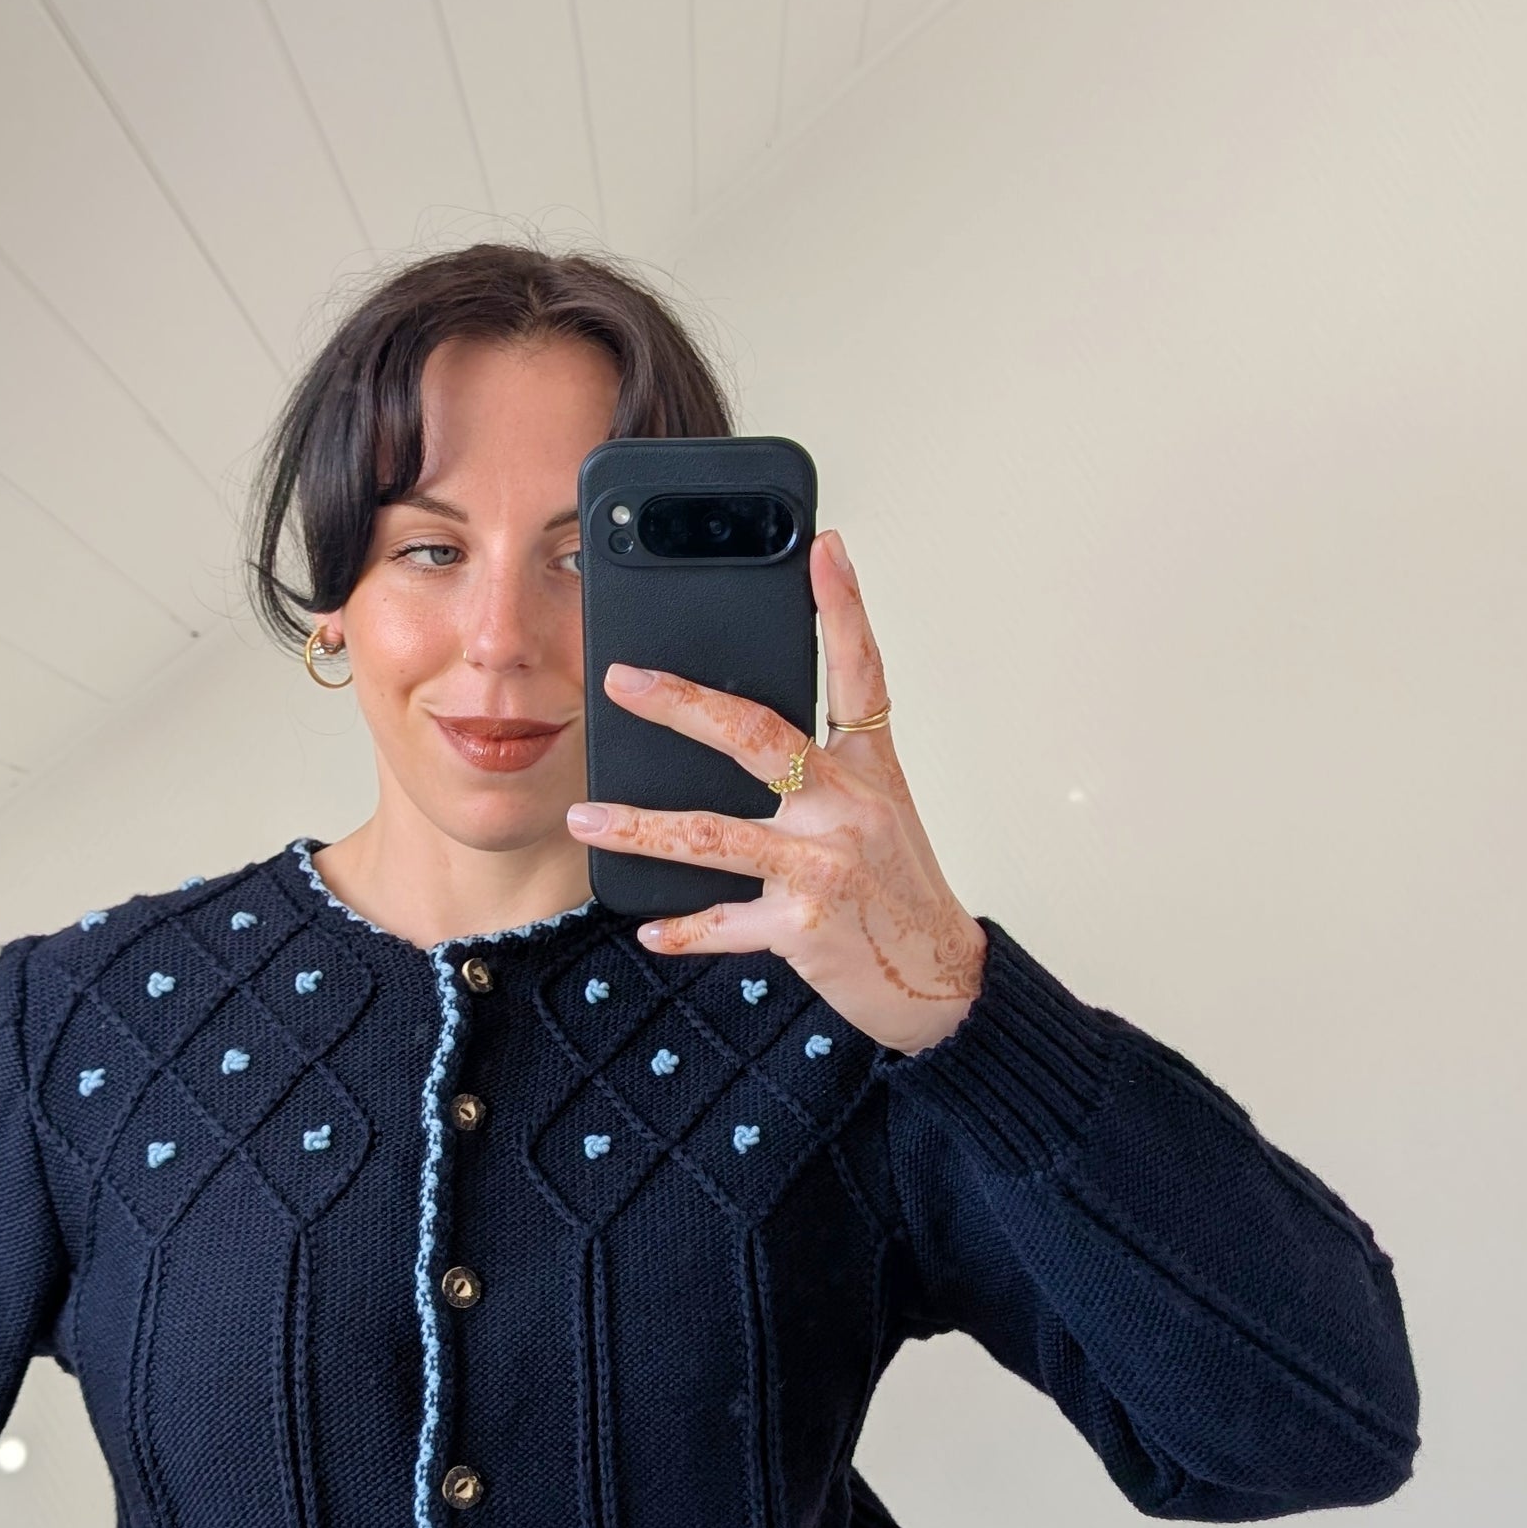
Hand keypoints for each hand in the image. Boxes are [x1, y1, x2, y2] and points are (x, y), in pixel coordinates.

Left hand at [565, 528, 986, 1055]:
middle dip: (683, 705)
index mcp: (872, 772)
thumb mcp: (880, 813)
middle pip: (758, 737)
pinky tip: (647, 924)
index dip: (845, 609)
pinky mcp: (805, 926)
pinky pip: (727, 921)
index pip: (861, 673)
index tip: (824, 549)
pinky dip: (683, 925)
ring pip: (716, 834)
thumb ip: (824, 771)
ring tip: (586, 816)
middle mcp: (849, 809)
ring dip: (641, 827)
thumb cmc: (901, 891)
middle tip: (622, 680)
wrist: (940, 979)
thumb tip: (740, 729)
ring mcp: (825, 867)